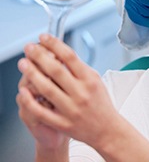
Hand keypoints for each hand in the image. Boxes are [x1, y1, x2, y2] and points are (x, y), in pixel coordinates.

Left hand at [16, 34, 120, 149]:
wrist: (106, 129)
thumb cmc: (101, 103)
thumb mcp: (96, 81)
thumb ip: (80, 68)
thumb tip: (60, 53)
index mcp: (90, 80)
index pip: (70, 57)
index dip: (55, 45)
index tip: (44, 37)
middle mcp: (81, 93)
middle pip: (56, 70)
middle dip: (40, 56)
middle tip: (29, 48)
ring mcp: (71, 109)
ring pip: (47, 89)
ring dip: (32, 74)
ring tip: (23, 63)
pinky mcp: (63, 123)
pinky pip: (42, 111)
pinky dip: (30, 100)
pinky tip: (23, 90)